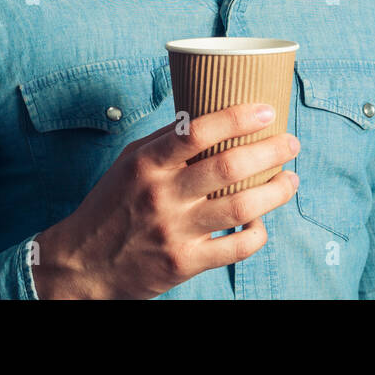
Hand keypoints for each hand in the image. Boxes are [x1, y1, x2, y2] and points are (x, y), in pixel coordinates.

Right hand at [31, 102, 300, 298]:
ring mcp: (174, 231)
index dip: (237, 117)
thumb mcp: (129, 163)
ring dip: (275, 192)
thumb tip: (210, 115)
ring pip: (241, 208)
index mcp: (147, 164)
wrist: (83, 263)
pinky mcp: (184, 263)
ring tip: (290, 180)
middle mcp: (161, 195)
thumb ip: (167, 142)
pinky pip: (235, 248)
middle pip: (228, 168)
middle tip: (291, 143)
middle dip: (269, 151)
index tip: (267, 111)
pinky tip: (262, 222)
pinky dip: (257, 233)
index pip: (196, 132)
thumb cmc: (111, 204)